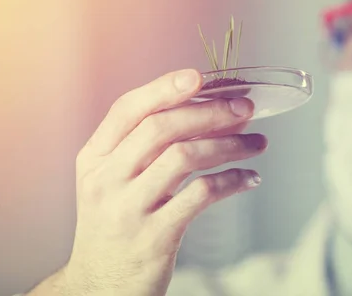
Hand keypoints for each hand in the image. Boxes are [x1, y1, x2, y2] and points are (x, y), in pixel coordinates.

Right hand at [63, 69, 266, 295]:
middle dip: (209, 112)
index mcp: (94, 158)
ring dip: (229, 145)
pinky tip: (250, 177)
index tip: (199, 76)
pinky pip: (201, 195)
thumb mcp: (113, 182)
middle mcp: (105, 180)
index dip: (163, 88)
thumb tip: (211, 111)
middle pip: (161, 128)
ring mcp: (128, 209)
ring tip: (257, 143)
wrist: (101, 286)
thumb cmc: (116, 224)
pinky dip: (232, 180)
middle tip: (245, 109)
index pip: (127, 109)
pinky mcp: (154, 236)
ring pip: (184, 157)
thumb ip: (146, 148)